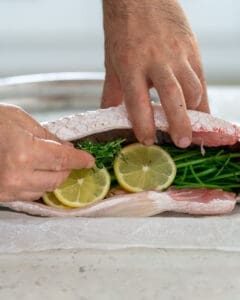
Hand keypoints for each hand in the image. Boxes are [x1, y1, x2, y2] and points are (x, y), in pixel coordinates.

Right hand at [0, 104, 93, 201]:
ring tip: (50, 163)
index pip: (63, 159)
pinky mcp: (1, 196)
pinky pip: (29, 194)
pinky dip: (38, 184)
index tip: (89, 160)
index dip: (79, 159)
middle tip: (69, 158)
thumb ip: (47, 136)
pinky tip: (36, 172)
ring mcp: (8, 189)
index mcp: (24, 152)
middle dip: (67, 168)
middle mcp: (17, 175)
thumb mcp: (19, 120)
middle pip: (57, 178)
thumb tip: (66, 147)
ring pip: (45, 189)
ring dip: (53, 177)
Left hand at [102, 0, 209, 147]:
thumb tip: (109, 115)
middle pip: (173, 98)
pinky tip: (197, 106)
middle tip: (182, 142)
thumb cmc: (123, 28)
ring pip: (193, 89)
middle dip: (179, 124)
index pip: (138, 102)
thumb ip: (113, 91)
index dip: (144, 125)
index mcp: (130, 64)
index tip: (147, 140)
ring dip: (193, 110)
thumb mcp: (112, 60)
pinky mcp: (191, 47)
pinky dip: (201, 95)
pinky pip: (200, 77)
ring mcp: (177, 54)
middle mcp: (156, 60)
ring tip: (189, 125)